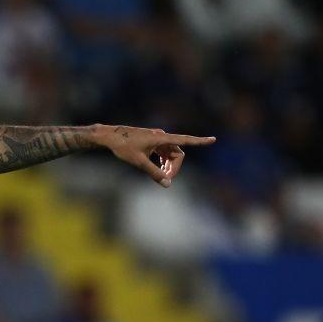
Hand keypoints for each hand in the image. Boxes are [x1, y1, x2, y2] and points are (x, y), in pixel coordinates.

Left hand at [95, 125, 214, 187]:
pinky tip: (158, 169)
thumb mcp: (139, 162)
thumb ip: (154, 173)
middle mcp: (161, 136)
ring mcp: (156, 138)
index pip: (185, 140)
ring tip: (161, 176)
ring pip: (170, 153)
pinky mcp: (151, 141)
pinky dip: (163, 161)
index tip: (213, 140)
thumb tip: (168, 184)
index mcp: (161, 138)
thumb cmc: (123, 147)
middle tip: (166, 180)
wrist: (109, 137)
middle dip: (175, 166)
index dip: (200, 141)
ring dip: (169, 165)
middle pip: (177, 152)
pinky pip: (163, 151)